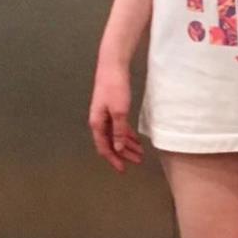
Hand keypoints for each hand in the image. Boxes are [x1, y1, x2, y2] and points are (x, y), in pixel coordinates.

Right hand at [88, 59, 143, 173]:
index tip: (123, 169)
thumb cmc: (115, 87)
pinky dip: (127, 135)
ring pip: (116, 136)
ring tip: (139, 153)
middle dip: (123, 154)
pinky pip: (119, 127)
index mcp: (97, 124)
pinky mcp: (112, 110)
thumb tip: (118, 148)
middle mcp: (99, 122)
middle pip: (111, 143)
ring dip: (127, 145)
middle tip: (137, 161)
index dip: (113, 159)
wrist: (113, 67)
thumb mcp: (119, 111)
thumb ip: (119, 131)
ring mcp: (105, 116)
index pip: (104, 147)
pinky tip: (135, 140)